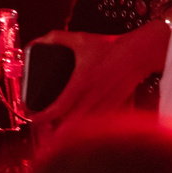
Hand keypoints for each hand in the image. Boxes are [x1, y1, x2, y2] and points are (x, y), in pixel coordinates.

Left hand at [28, 21, 169, 125]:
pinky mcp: (114, 108)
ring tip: (56, 134)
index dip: (43, 116)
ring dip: (70, 133)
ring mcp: (104, 105)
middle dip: (54, 133)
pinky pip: (97, 125)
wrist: (138, 54)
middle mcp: (93, 97)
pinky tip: (79, 128)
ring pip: (84, 129)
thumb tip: (35, 42)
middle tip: (42, 132)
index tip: (32, 118)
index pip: (59, 107)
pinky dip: (87, 130)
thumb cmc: (110, 47)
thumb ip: (55, 38)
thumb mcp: (79, 38)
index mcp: (82, 82)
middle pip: (70, 126)